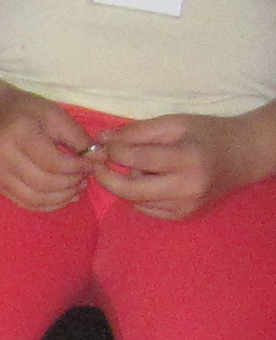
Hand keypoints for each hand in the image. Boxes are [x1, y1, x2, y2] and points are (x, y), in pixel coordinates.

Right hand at [0, 87, 98, 213]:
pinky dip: (48, 204)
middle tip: (85, 176)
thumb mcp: (55, 115)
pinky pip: (25, 203)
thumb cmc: (26, 111)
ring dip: (61, 197)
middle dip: (71, 183)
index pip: (53, 162)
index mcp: (17, 134)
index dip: (77, 168)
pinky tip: (63, 196)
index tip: (92, 164)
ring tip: (76, 187)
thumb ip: (78, 137)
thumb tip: (100, 159)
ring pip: (34, 197)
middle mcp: (1, 156)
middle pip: (43, 182)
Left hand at [88, 111, 269, 222]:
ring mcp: (187, 206)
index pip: (138, 159)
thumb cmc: (206, 134)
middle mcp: (188, 187)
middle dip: (107, 178)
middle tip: (97, 166)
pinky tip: (154, 181)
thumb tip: (101, 139)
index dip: (114, 152)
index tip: (102, 146)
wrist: (243, 155)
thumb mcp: (174, 123)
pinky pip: (147, 208)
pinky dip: (141, 195)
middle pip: (131, 190)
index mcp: (187, 159)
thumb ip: (136, 131)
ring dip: (128, 184)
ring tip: (142, 168)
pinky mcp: (184, 215)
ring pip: (136, 200)